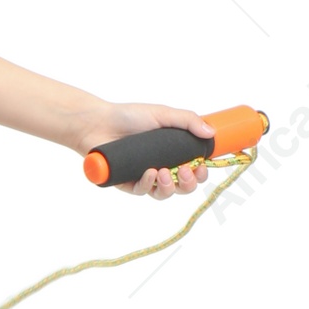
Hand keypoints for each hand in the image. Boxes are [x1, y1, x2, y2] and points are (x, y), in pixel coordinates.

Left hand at [68, 101, 215, 200]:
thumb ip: (187, 121)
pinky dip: (148, 184)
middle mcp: (160, 166)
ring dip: (170, 187)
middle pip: (183, 187)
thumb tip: (211, 132)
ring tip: (165, 173)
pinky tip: (150, 173)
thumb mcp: (162, 114)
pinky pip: (143, 192)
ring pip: (164, 194)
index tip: (201, 166)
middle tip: (187, 171)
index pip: (193, 169)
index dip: (201, 173)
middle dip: (189, 184)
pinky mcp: (128, 183)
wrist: (97, 122)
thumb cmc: (128, 116)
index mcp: (171, 152)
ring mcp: (144, 176)